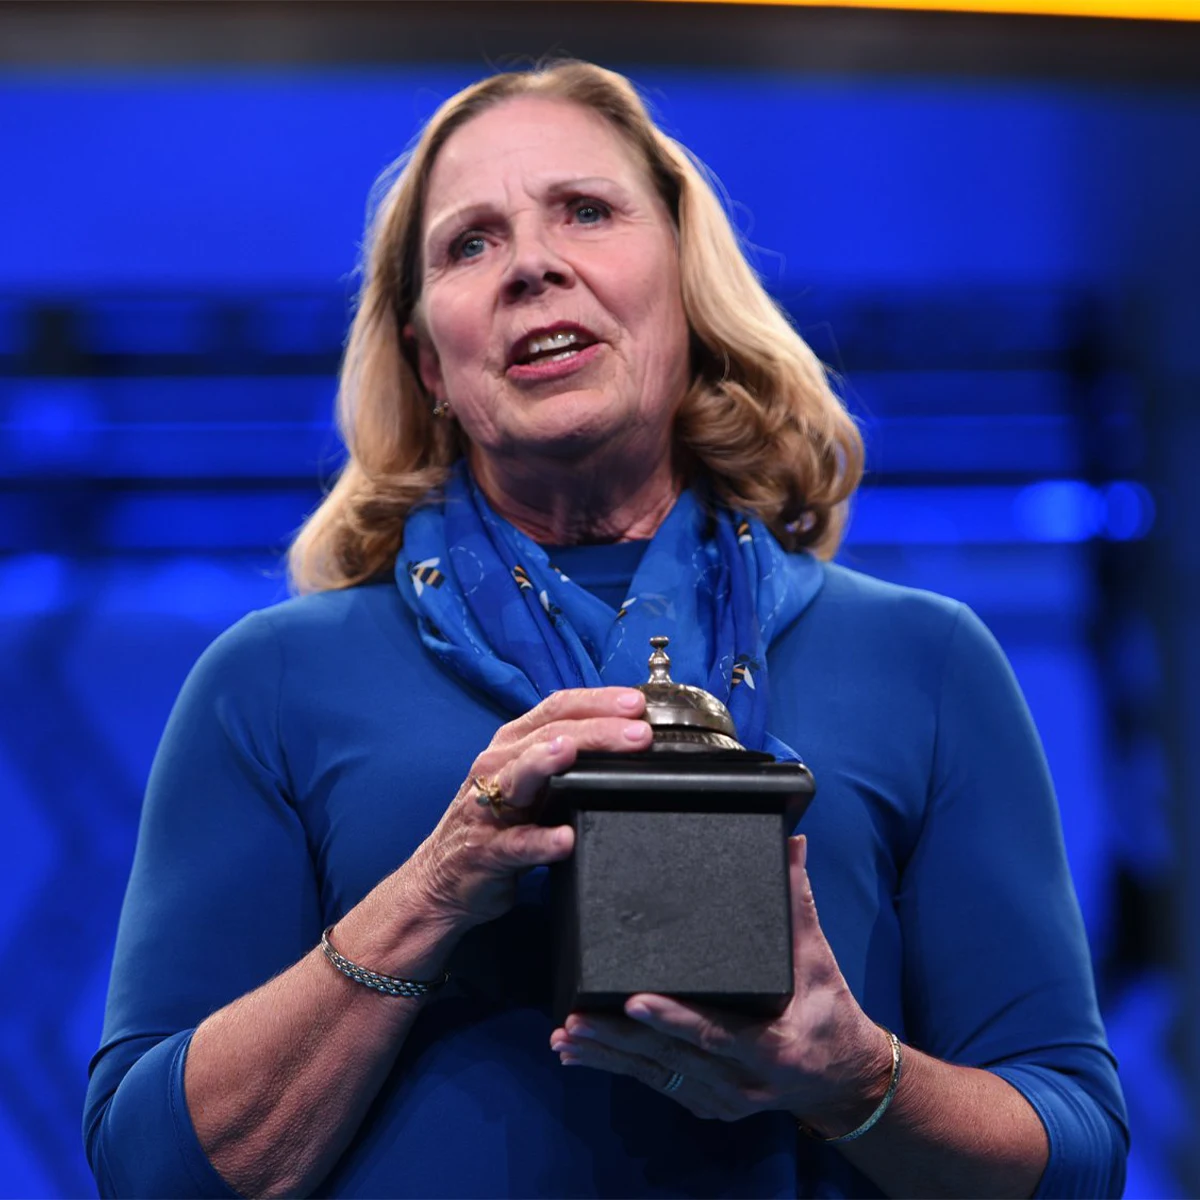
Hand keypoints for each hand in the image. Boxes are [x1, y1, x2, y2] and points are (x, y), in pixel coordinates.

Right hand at [409, 686, 652, 928]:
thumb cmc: (495, 824)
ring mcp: (488, 807)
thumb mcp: (527, 781)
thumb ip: (566, 759)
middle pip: (549, 735)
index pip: (557, 708)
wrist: (442, 879)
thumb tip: (626, 740)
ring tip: (571, 753)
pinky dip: (540, 841)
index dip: (597, 701)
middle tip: (639, 733)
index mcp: (513, 744)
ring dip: (547, 763)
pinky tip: (564, 838)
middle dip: (596, 731)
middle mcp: (498, 766)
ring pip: (520, 776)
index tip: (636, 703)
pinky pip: (516, 844)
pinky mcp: (487, 851)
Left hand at [549, 835, 893, 1129]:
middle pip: (671, 1059)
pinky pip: (657, 1084)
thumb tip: (793, 843)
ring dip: (607, 1055)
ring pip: (655, 1075)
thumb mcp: (819, 960)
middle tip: (572, 1020)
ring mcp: (721, 1098)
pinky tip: (581, 1055)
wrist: (843, 1078)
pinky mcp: (706, 1104)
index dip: (673, 1019)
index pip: (714, 1033)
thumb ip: (798, 904)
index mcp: (770, 1046)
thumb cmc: (829, 1011)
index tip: (632, 1000)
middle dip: (618, 1039)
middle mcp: (741, 1081)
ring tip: (565, 1037)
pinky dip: (618, 1068)